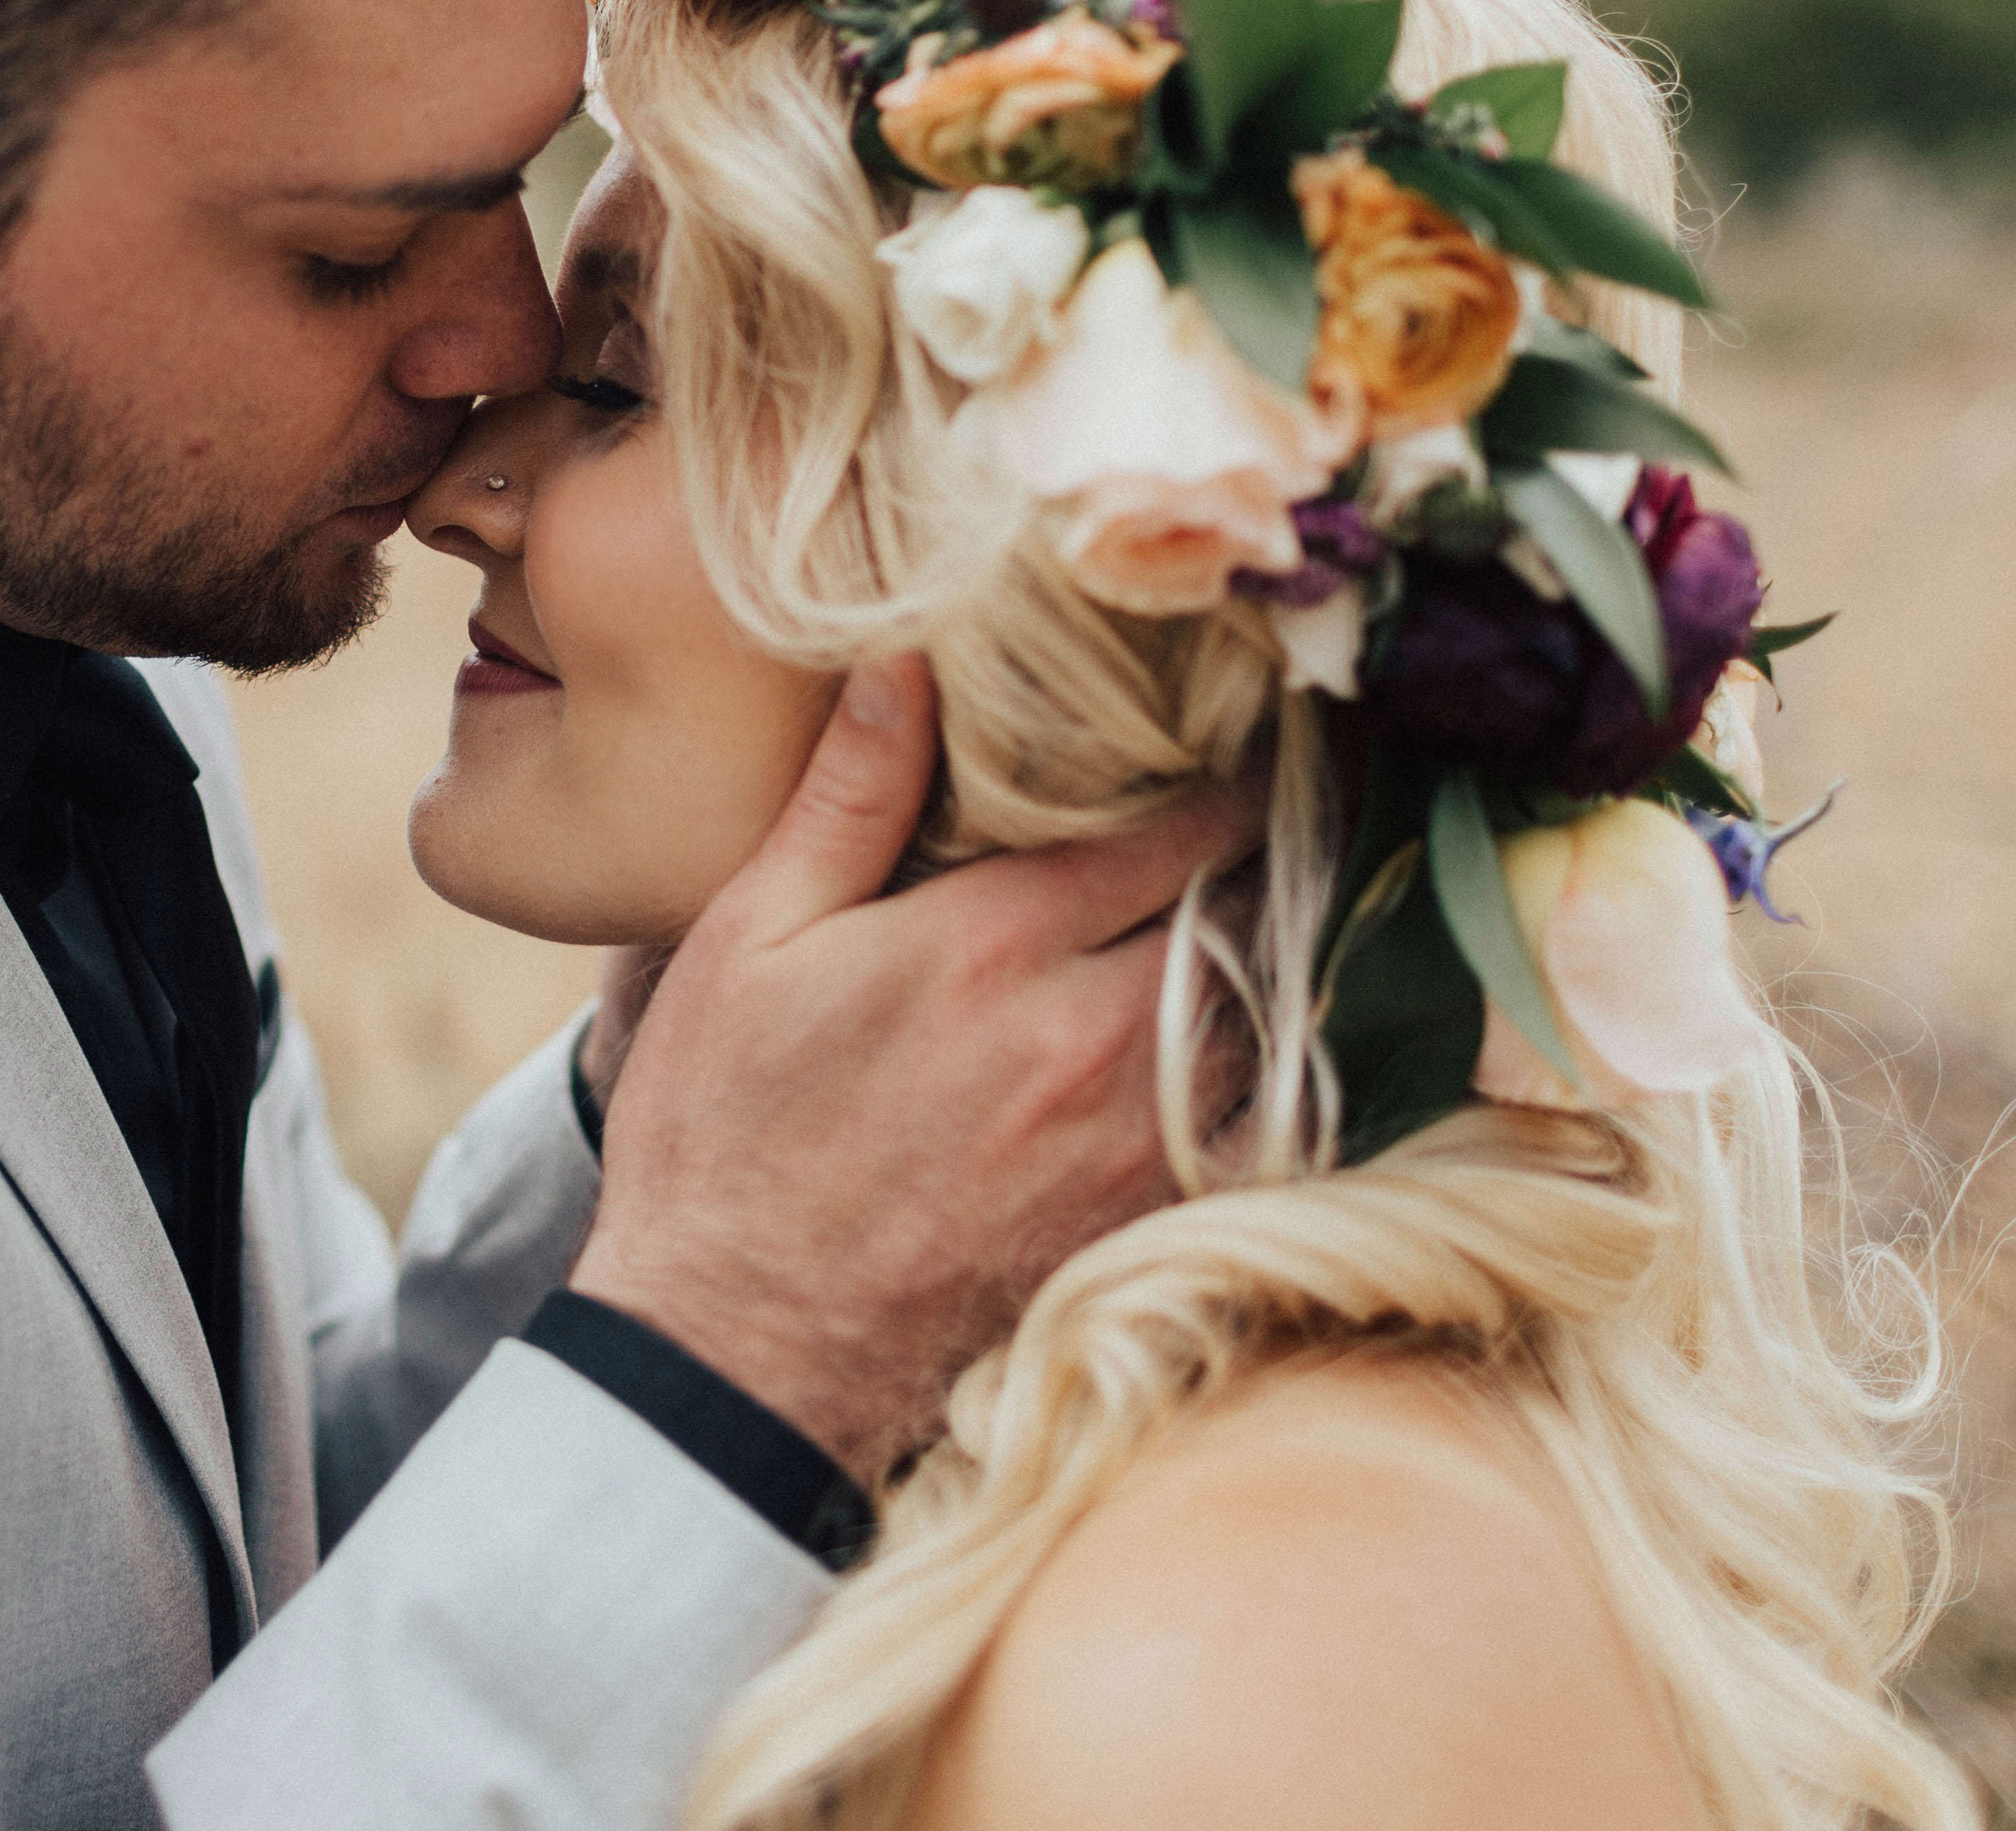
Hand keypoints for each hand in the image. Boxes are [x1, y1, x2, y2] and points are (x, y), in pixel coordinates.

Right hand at [566, 653, 1264, 1481]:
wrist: (738, 1354)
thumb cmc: (723, 1134)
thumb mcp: (748, 941)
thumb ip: (849, 798)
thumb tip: (907, 660)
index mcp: (994, 944)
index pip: (1172, 823)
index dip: (1225, 772)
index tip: (1256, 734)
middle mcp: (1090, 1035)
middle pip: (1241, 910)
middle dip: (1263, 855)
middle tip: (1291, 804)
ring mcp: (1133, 1139)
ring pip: (1259, 1010)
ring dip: (1269, 955)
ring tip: (1274, 906)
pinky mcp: (1147, 1221)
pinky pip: (1258, 1120)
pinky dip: (1266, 1067)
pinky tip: (1249, 1037)